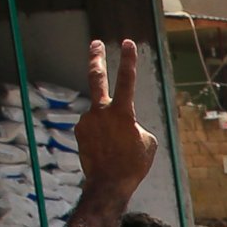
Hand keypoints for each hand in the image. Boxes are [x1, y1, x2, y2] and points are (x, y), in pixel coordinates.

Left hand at [77, 38, 158, 196]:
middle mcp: (100, 111)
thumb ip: (132, 123)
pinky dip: (102, 136)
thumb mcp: (147, 142)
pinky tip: (106, 151)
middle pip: (96, 77)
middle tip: (96, 44)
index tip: (128, 42)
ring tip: (116, 148)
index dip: (129, 60)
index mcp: (122, 112)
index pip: (126, 80)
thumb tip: (119, 120)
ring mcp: (87, 120)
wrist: (108, 184)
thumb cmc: (134, 163)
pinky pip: (95, 128)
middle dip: (97, 58)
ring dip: (110, 128)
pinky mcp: (80, 131)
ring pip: (102, 116)